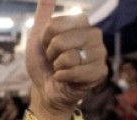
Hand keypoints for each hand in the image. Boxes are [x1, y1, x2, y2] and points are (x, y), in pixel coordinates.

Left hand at [25, 0, 105, 118]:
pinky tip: (65, 79)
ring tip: (61, 69)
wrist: (45, 89)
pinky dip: (63, 77)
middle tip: (55, 60)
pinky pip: (75, 72)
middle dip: (51, 54)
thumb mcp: (37, 37)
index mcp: (81, 23)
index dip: (45, 39)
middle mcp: (94, 35)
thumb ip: (44, 14)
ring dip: (57, 67)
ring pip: (68, 57)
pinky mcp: (100, 72)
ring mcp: (99, 53)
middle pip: (60, 41)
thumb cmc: (43, 63)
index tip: (48, 46)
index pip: (54, 25)